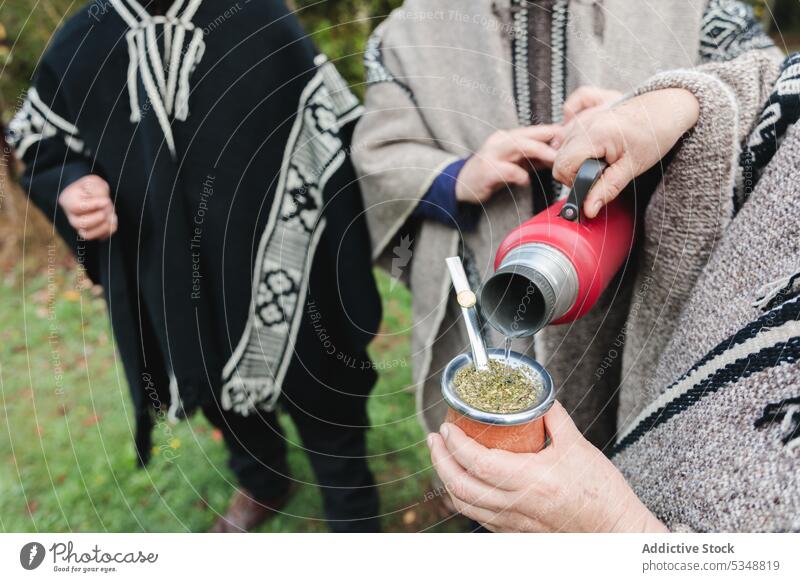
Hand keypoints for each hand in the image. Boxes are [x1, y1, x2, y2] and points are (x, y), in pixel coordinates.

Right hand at [58, 175, 117, 239]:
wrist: (89, 194)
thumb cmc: (90, 188)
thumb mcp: (92, 182)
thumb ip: (98, 189)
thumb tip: (104, 201)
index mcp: (68, 200)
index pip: (76, 207)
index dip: (94, 205)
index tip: (106, 200)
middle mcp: (71, 216)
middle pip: (82, 223)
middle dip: (100, 216)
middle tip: (108, 207)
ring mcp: (79, 226)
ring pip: (88, 234)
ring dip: (104, 225)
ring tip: (111, 215)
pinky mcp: (89, 232)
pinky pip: (99, 237)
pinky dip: (109, 231)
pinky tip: (112, 221)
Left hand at [427, 401, 667, 532]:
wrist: (615, 532)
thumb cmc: (601, 493)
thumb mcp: (579, 447)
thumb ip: (555, 419)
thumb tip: (539, 397)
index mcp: (530, 480)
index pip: (477, 463)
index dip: (455, 444)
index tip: (446, 427)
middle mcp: (516, 505)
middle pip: (460, 486)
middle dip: (440, 460)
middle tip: (435, 439)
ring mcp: (513, 524)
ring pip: (464, 505)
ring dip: (446, 479)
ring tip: (442, 457)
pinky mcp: (515, 534)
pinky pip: (478, 517)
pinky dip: (463, 498)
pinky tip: (463, 483)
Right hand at [456, 125, 561, 204]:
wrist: (462, 185)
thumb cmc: (492, 173)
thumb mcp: (515, 162)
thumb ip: (535, 158)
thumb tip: (560, 154)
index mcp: (508, 137)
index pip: (534, 131)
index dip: (554, 133)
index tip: (573, 139)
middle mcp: (499, 142)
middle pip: (528, 135)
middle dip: (550, 140)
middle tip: (569, 147)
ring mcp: (491, 154)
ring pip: (518, 146)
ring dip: (539, 152)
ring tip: (554, 160)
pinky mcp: (486, 170)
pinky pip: (506, 170)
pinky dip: (518, 175)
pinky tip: (525, 181)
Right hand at [553, 88, 699, 218]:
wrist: (666, 108)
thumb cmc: (655, 134)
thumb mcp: (632, 167)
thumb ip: (607, 189)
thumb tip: (587, 209)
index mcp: (594, 135)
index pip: (563, 167)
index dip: (574, 182)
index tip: (592, 185)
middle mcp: (583, 123)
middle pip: (559, 159)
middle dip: (574, 173)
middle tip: (599, 174)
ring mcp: (582, 116)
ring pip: (560, 148)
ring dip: (575, 160)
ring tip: (600, 160)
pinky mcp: (584, 114)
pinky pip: (566, 134)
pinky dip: (574, 146)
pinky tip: (592, 149)